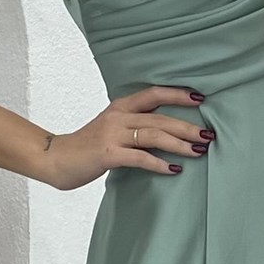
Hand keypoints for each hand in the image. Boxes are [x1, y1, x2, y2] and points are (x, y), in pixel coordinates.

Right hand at [35, 86, 213, 189]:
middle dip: (187, 126)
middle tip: (208, 134)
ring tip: (198, 151)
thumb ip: (133, 124)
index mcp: (120, 107)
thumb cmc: (86, 146)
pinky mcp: (108, 155)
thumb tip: (166, 131)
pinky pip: (140, 158)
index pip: (154, 94)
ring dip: (179, 143)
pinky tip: (174, 169)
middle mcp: (118, 116)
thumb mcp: (110, 127)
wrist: (54, 159)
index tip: (201, 98)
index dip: (178, 94)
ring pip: (153, 135)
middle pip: (160, 118)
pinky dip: (159, 164)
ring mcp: (112, 135)